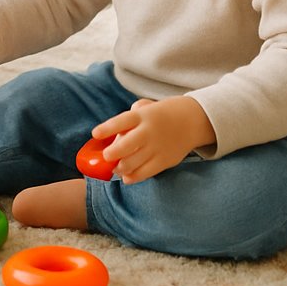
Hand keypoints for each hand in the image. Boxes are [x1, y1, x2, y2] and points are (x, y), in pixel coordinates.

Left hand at [93, 96, 214, 183]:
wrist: (191, 120)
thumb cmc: (160, 114)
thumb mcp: (145, 108)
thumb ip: (128, 120)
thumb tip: (111, 138)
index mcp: (142, 116)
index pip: (122, 121)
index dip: (107, 128)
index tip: (95, 134)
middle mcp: (149, 132)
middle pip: (127, 146)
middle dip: (112, 154)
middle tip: (107, 156)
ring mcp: (157, 147)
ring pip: (133, 163)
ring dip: (120, 168)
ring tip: (116, 167)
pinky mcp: (165, 161)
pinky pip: (146, 173)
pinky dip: (132, 177)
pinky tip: (126, 176)